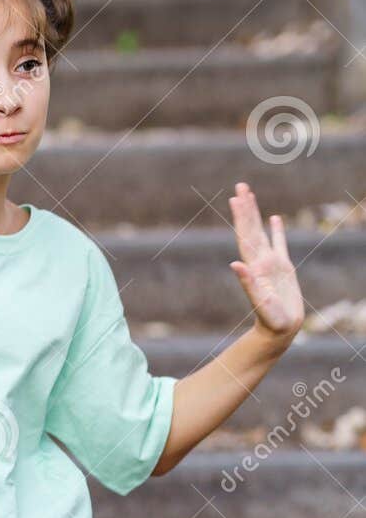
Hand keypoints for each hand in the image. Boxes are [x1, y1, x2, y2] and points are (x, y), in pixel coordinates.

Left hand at [227, 181, 303, 343]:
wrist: (280, 330)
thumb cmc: (271, 320)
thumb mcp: (260, 302)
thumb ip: (248, 284)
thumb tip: (235, 264)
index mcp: (253, 266)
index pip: (245, 236)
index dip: (241, 218)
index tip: (236, 198)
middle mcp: (259, 261)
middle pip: (250, 229)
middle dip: (246, 208)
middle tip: (241, 186)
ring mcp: (271, 263)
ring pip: (262, 233)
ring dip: (255, 214)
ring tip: (250, 195)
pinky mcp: (283, 268)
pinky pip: (279, 244)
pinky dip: (276, 230)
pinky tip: (274, 218)